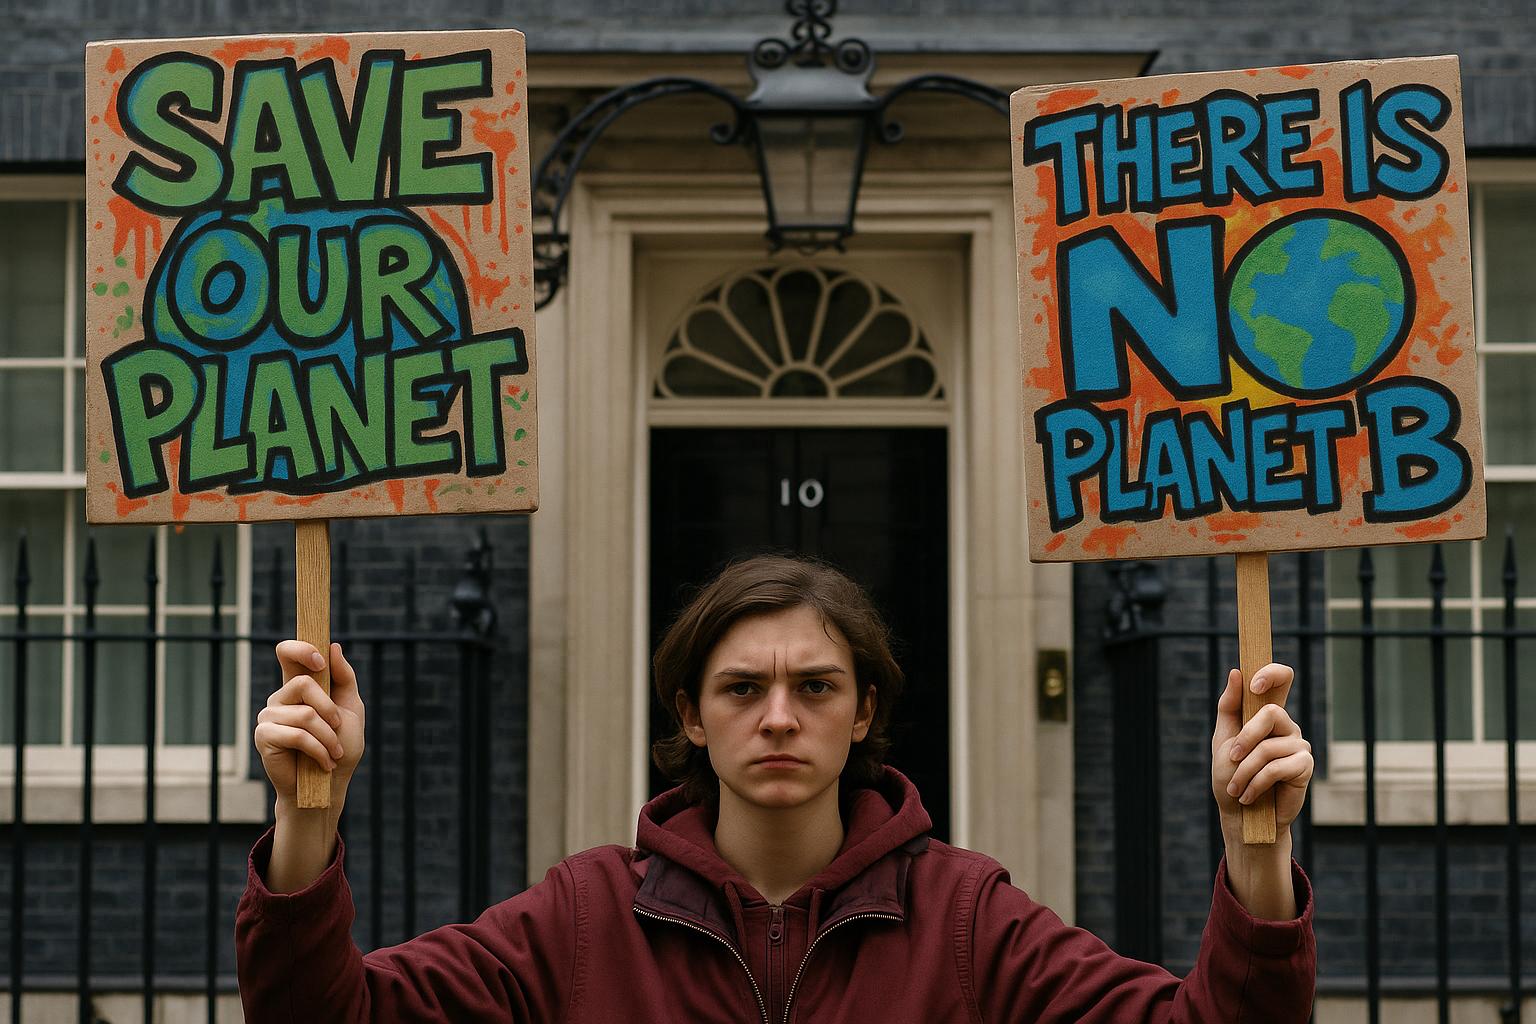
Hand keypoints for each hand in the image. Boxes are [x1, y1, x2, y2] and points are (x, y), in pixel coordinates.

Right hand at [256, 640, 365, 815]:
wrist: (331, 783)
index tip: (320, 659)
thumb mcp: (351, 708)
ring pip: (305, 714)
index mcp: (299, 686)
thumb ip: (344, 678)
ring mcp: (269, 716)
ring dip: (328, 737)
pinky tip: (324, 762)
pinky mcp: (264, 737)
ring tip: (334, 753)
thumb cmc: (342, 745)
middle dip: (329, 709)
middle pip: (303, 683)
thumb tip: (334, 647)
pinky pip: (297, 735)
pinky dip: (318, 749)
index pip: (287, 653)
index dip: (300, 648)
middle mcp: (281, 697)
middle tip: (339, 729)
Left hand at [1210, 663, 1312, 837]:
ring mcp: (1298, 745)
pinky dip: (1255, 783)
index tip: (1254, 683)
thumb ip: (1229, 707)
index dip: (1272, 674)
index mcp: (1267, 715)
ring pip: (1267, 747)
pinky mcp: (1304, 767)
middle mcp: (1287, 726)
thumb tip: (1236, 673)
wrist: (1240, 815)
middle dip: (1245, 738)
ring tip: (1236, 788)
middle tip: (1230, 759)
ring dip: (1244, 771)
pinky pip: (1276, 768)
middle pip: (1271, 713)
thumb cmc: (1231, 776)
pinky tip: (1248, 795)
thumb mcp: (1223, 740)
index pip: (1282, 680)